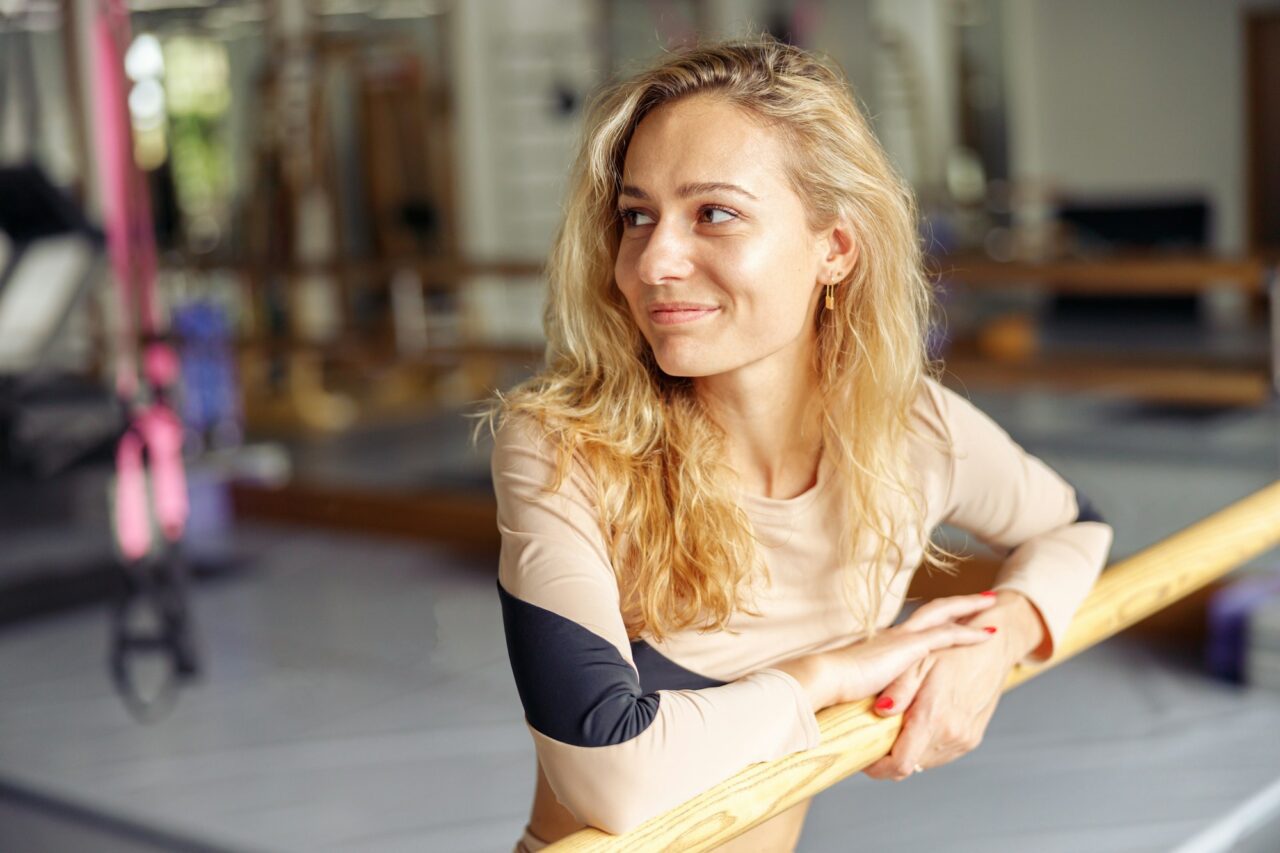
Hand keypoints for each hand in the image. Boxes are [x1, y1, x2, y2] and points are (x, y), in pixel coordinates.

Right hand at [816, 593, 997, 706]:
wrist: (823, 682)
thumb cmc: (831, 692)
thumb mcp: (857, 695)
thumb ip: (869, 699)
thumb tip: (874, 716)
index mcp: (884, 647)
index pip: (916, 628)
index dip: (935, 620)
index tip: (951, 615)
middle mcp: (895, 636)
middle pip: (933, 612)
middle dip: (958, 604)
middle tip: (981, 597)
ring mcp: (903, 639)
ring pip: (943, 614)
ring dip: (968, 607)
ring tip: (990, 600)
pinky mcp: (909, 648)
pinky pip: (947, 634)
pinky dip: (969, 632)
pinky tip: (988, 633)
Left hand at [862, 591, 1043, 780]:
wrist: (992, 650)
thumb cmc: (951, 651)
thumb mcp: (919, 661)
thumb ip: (899, 688)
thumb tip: (880, 711)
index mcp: (934, 718)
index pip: (901, 764)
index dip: (877, 767)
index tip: (862, 756)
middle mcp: (951, 736)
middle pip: (910, 766)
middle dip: (889, 757)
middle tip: (874, 735)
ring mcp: (964, 740)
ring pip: (924, 763)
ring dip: (908, 751)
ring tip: (897, 726)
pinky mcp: (972, 739)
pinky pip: (940, 754)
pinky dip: (925, 745)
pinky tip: (920, 723)